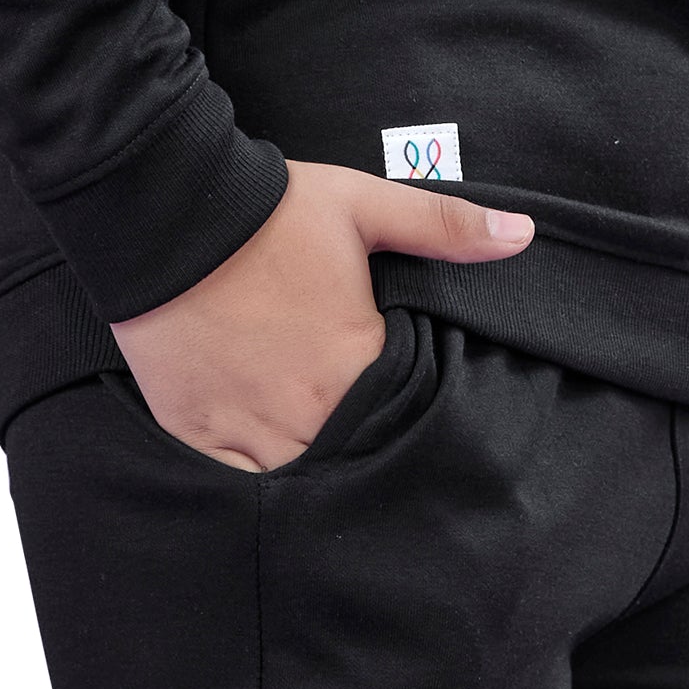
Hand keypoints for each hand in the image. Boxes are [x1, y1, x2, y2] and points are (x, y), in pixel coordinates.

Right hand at [113, 161, 533, 467]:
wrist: (165, 213)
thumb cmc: (269, 210)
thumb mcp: (365, 206)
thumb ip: (445, 227)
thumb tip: (522, 235)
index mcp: (355, 364)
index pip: (400, 415)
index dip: (404, 414)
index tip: (403, 409)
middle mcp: (306, 410)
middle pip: (350, 457)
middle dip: (361, 452)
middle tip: (365, 445)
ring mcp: (247, 427)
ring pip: (296, 480)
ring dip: (312, 473)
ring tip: (321, 463)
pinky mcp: (196, 431)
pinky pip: (234, 482)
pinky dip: (252, 482)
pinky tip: (266, 475)